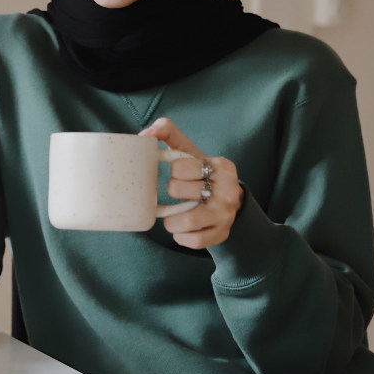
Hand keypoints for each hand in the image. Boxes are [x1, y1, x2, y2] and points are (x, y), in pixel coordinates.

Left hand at [139, 117, 242, 248]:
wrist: (226, 199)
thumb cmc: (199, 172)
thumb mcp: (188, 150)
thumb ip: (167, 133)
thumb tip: (145, 135)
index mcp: (221, 165)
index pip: (179, 167)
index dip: (174, 170)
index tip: (181, 172)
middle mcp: (228, 190)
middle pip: (178, 190)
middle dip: (173, 191)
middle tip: (180, 191)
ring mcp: (226, 214)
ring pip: (186, 220)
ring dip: (172, 220)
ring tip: (173, 215)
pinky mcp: (222, 233)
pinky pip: (195, 240)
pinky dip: (181, 237)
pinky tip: (182, 229)